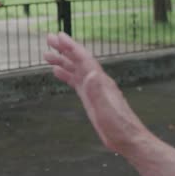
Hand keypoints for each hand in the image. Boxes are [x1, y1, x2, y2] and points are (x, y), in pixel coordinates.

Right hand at [43, 33, 147, 152]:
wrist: (128, 139)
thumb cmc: (118, 126)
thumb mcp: (106, 110)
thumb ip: (98, 92)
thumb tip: (91, 73)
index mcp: (100, 82)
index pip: (84, 59)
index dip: (71, 46)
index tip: (59, 36)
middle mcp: (97, 81)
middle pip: (78, 60)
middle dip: (64, 48)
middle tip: (48, 38)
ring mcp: (93, 88)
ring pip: (75, 69)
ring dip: (62, 60)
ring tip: (46, 54)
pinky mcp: (90, 97)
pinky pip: (76, 81)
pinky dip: (66, 74)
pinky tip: (56, 71)